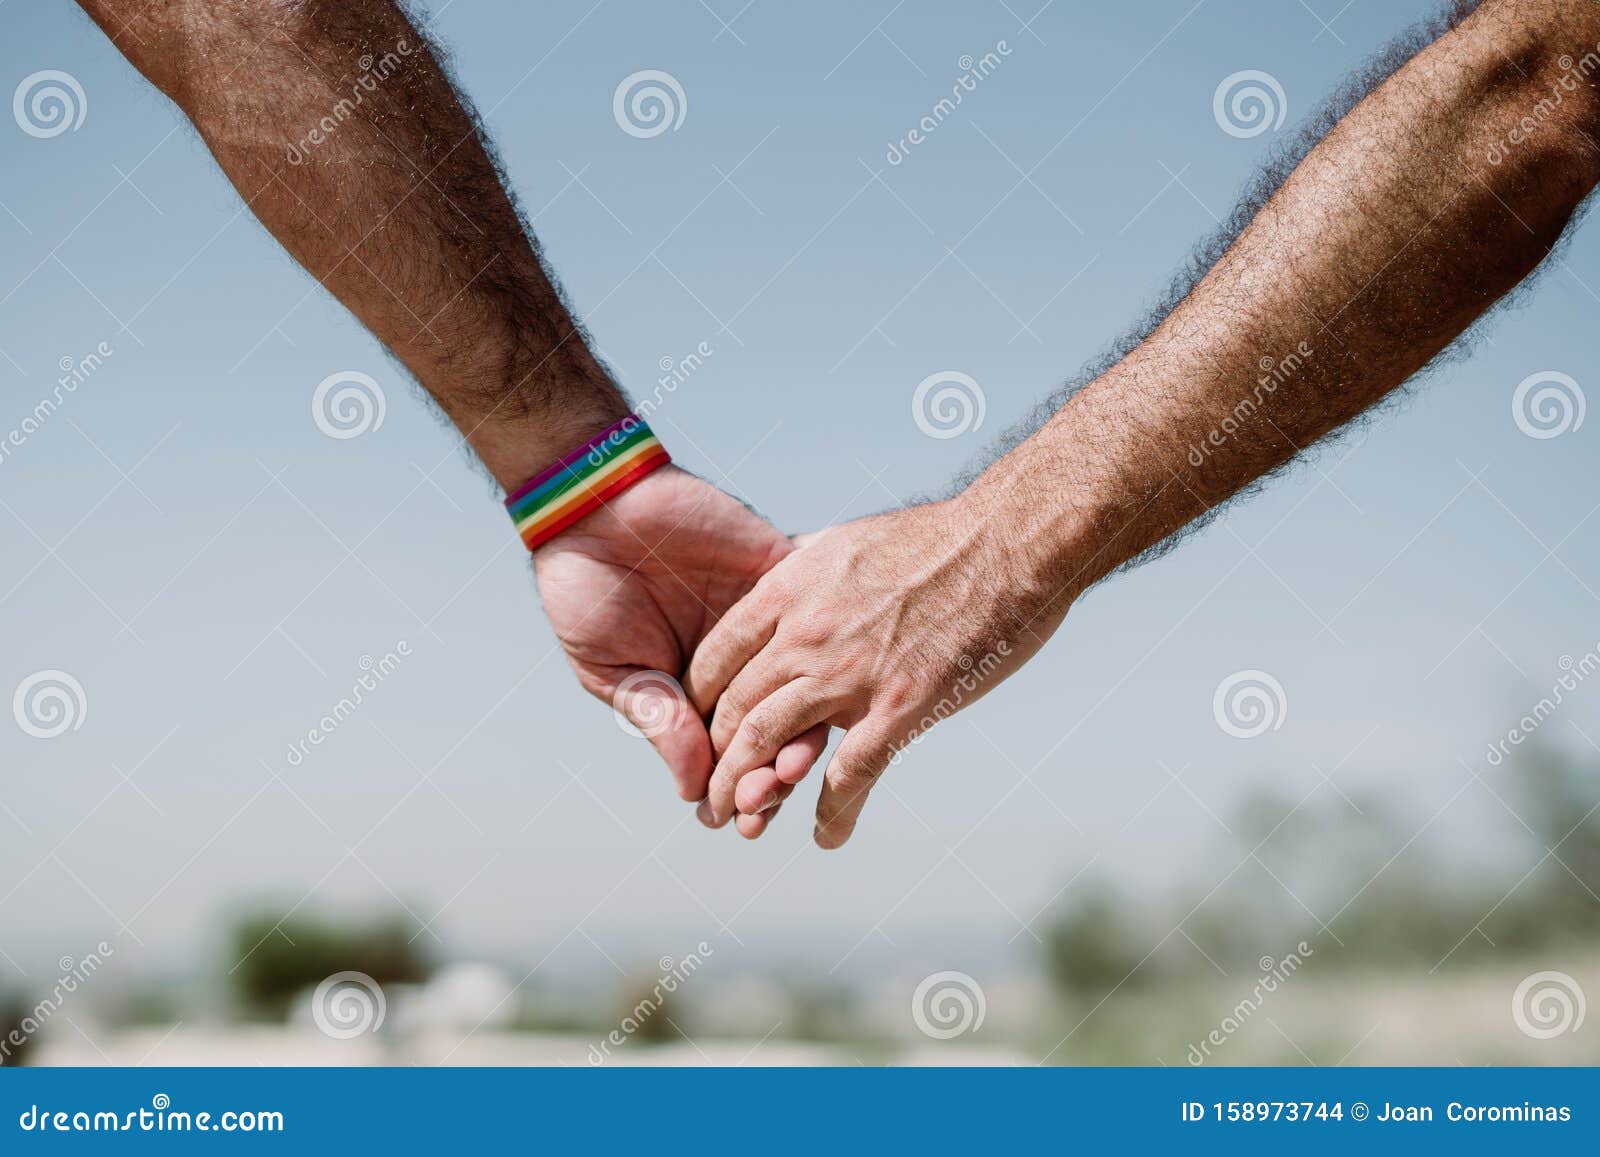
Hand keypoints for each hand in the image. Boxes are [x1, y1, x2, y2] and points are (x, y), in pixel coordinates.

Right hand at [534, 464, 827, 815]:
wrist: (595, 502)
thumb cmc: (587, 588)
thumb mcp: (613, 667)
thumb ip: (658, 719)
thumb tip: (694, 789)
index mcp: (696, 694)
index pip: (729, 754)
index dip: (739, 790)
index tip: (741, 819)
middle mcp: (740, 664)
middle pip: (776, 730)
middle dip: (777, 771)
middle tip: (772, 793)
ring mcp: (767, 623)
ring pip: (805, 684)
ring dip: (806, 728)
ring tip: (797, 759)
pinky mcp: (783, 574)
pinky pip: (818, 612)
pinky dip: (826, 647)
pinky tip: (824, 687)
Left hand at [685, 493, 1071, 847]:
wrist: (1007, 540)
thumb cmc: (936, 538)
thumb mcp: (846, 540)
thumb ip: (807, 568)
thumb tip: (786, 574)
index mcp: (789, 589)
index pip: (715, 657)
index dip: (697, 701)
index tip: (695, 728)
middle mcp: (806, 633)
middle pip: (733, 708)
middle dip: (712, 760)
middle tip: (704, 796)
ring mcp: (850, 672)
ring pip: (770, 744)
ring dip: (747, 792)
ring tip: (741, 821)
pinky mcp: (901, 705)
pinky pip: (850, 774)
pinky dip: (832, 813)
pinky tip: (825, 837)